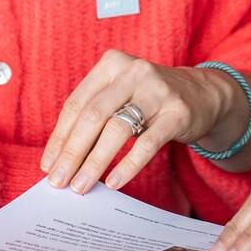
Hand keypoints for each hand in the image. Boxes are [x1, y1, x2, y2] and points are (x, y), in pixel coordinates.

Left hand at [40, 49, 237, 193]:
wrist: (201, 93)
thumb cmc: (148, 99)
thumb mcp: (120, 94)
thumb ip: (94, 116)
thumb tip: (61, 159)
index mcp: (112, 64)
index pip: (77, 104)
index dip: (60, 137)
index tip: (48, 165)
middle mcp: (133, 72)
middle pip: (93, 115)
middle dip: (72, 152)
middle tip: (58, 181)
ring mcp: (157, 91)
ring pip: (117, 129)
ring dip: (95, 162)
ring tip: (81, 186)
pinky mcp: (177, 113)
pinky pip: (147, 143)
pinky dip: (128, 166)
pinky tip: (113, 182)